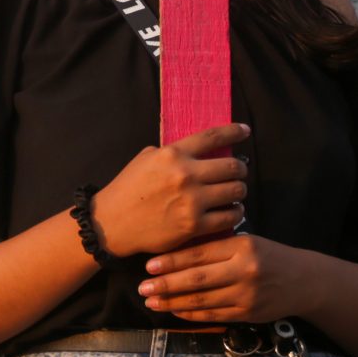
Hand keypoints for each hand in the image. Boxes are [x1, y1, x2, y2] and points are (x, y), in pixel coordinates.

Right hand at [89, 123, 248, 256]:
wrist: (112, 223)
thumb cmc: (128, 188)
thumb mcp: (146, 159)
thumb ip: (172, 152)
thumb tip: (198, 149)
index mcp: (173, 154)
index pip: (213, 137)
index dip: (235, 131)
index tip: (246, 131)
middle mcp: (186, 174)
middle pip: (233, 166)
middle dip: (241, 169)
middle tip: (239, 173)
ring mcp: (192, 201)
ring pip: (236, 191)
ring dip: (239, 192)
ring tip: (235, 194)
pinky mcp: (194, 225)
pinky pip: (230, 216)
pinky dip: (235, 213)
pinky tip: (231, 212)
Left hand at [137, 234, 326, 323]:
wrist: (303, 280)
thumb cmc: (268, 255)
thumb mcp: (246, 241)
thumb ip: (217, 245)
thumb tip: (176, 249)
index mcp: (241, 246)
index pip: (200, 254)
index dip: (172, 260)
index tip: (149, 264)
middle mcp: (244, 270)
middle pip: (198, 279)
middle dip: (167, 284)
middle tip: (143, 287)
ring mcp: (247, 295)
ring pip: (203, 300)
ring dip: (173, 302)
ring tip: (152, 301)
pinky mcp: (248, 313)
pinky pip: (213, 314)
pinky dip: (191, 313)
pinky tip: (174, 310)